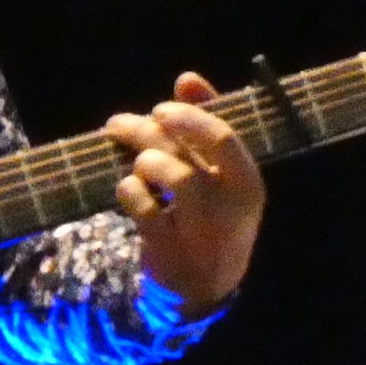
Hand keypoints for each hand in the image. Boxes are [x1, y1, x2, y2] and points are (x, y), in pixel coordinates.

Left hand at [104, 73, 265, 314]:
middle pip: (188, 153)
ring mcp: (202, 230)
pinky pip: (144, 210)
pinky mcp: (172, 250)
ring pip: (172, 178)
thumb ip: (207, 122)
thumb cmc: (213, 212)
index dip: (187, 116)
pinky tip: (128, 189)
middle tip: (118, 125)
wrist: (208, 284)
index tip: (158, 109)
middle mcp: (230, 205)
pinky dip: (129, 192)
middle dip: (146, 132)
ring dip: (143, 163)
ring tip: (135, 164)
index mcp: (247, 180)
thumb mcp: (220, 172)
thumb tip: (186, 79)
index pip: (223, 136)